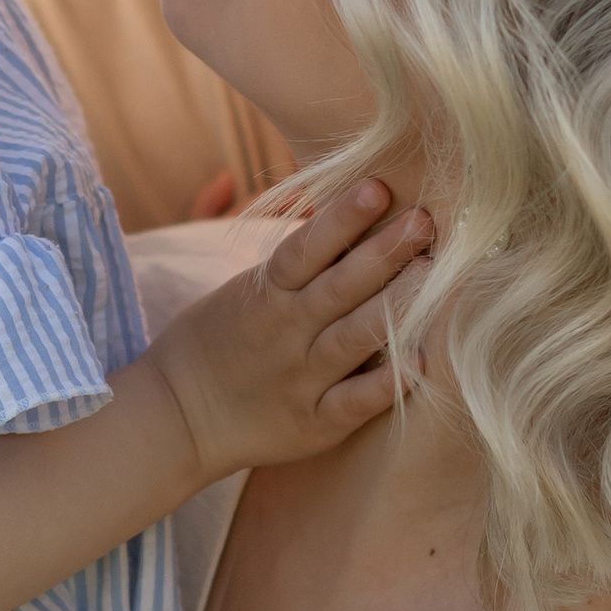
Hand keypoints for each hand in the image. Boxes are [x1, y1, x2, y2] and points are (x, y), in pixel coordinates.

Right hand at [148, 185, 430, 480]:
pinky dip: (386, 385)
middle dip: (384, 252)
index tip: (378, 187)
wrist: (176, 419)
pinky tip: (420, 362)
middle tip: (426, 221)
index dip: (341, 218)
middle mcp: (285, 333)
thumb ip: (289, 262)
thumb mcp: (240, 292)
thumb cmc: (211, 345)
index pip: (306, 248)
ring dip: (394, 305)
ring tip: (433, 276)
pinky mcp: (314, 424)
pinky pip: (354, 403)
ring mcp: (301, 380)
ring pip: (353, 337)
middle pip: (339, 287)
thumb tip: (330, 208)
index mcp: (265, 295)